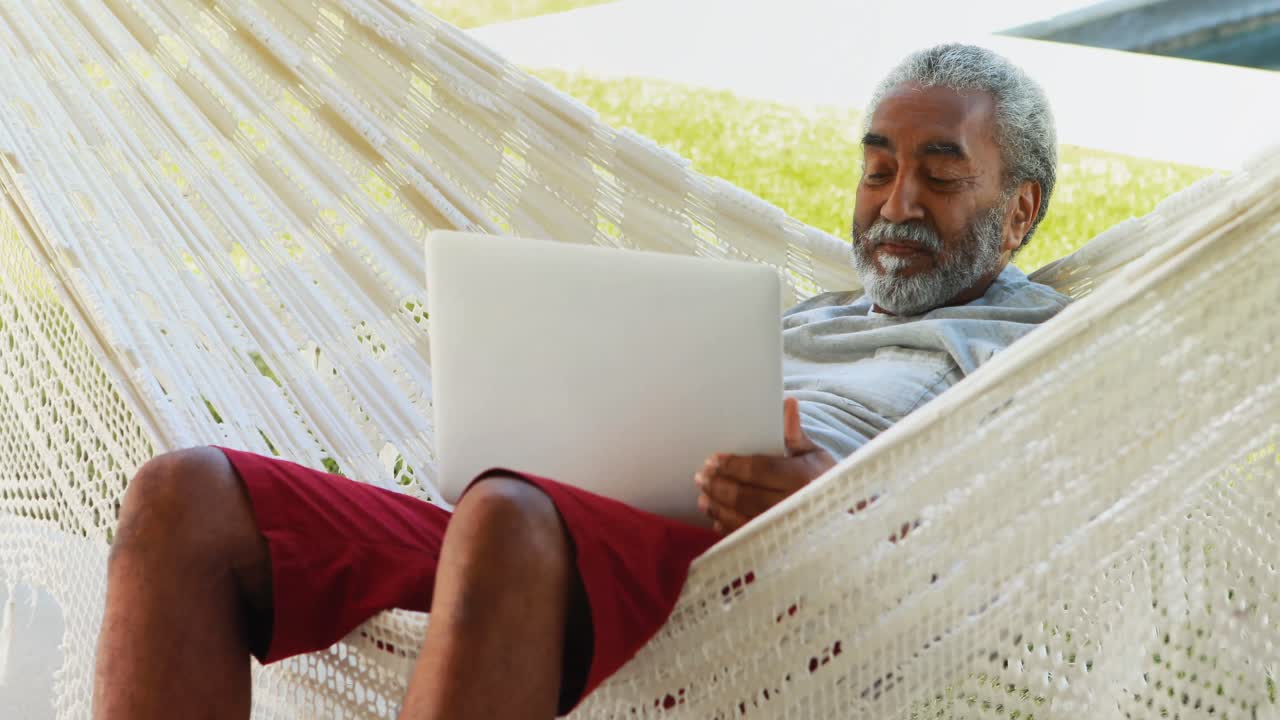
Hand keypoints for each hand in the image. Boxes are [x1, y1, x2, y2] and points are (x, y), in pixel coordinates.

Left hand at [695, 397, 834, 534]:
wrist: (844, 517)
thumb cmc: (826, 480)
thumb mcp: (815, 455)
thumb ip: (795, 433)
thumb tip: (787, 403)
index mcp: (801, 478)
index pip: (759, 469)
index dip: (733, 465)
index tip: (713, 459)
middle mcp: (792, 505)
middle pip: (745, 496)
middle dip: (719, 486)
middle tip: (701, 477)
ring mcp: (784, 529)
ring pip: (742, 519)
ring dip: (718, 507)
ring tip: (703, 497)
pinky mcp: (779, 545)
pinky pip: (747, 537)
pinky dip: (728, 527)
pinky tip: (716, 518)